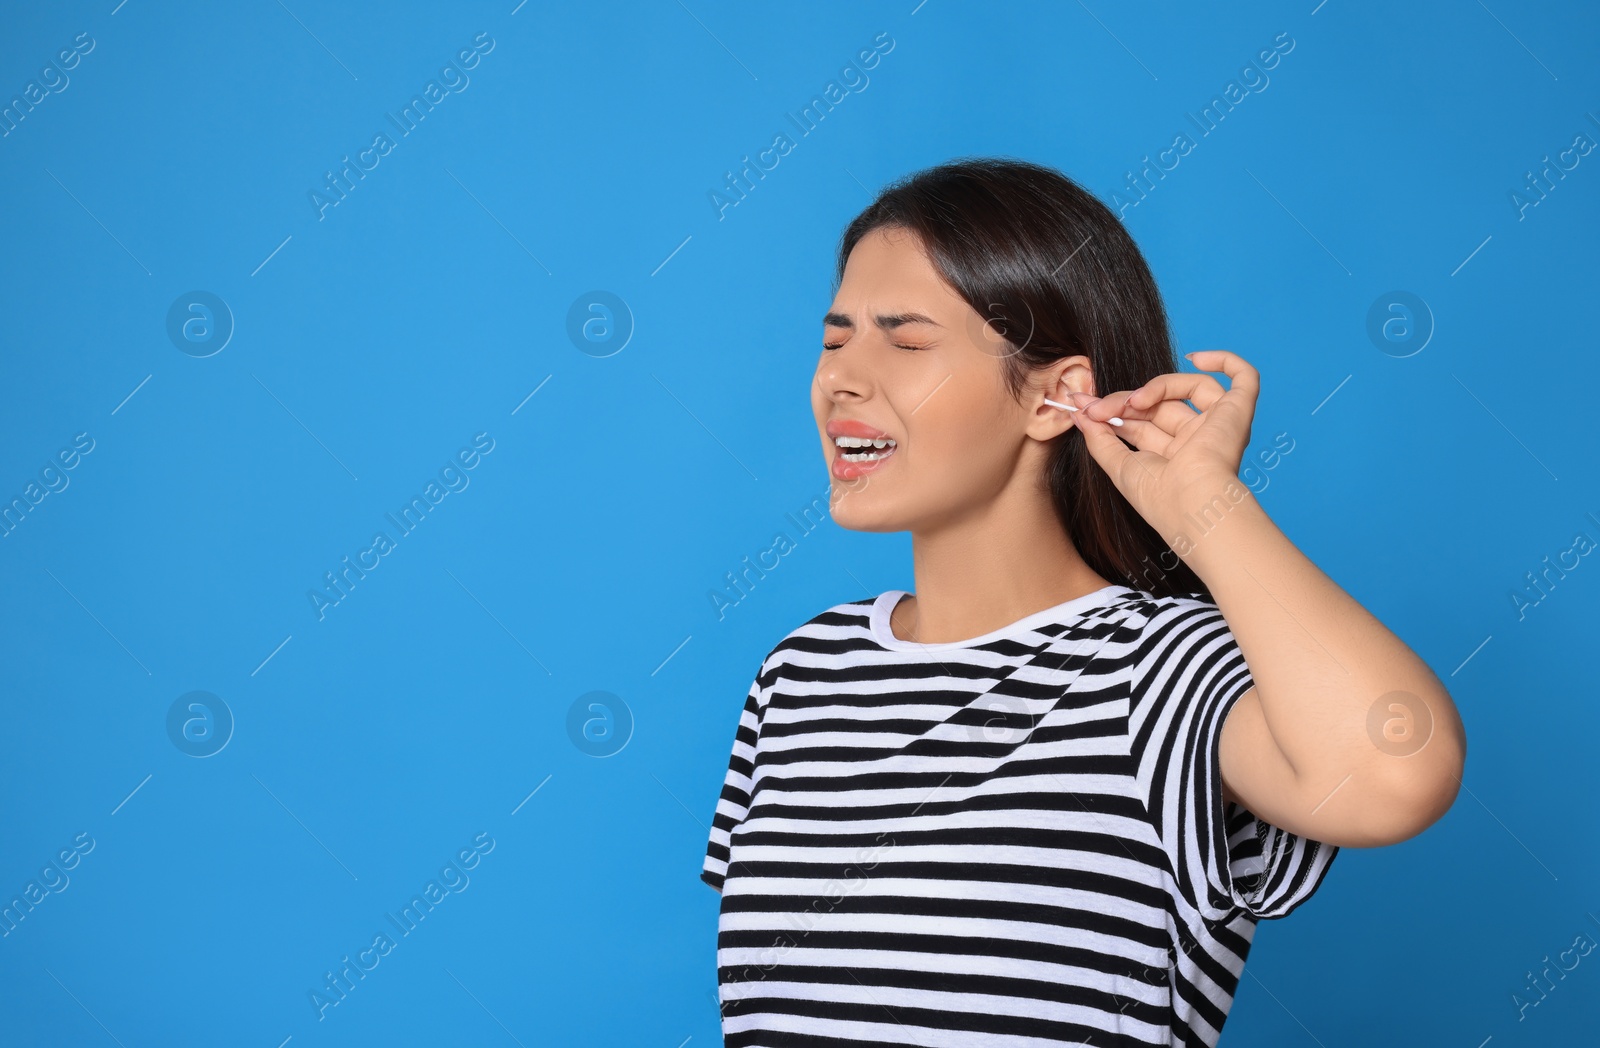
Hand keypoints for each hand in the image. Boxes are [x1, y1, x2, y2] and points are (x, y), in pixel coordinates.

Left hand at [1069, 349, 1257, 536]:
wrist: (1192, 503)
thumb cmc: (1159, 497)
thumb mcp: (1119, 466)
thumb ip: (1099, 438)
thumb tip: (1079, 413)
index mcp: (1174, 458)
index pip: (1141, 423)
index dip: (1113, 411)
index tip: (1082, 405)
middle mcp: (1198, 441)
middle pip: (1160, 404)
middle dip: (1124, 401)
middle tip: (1096, 406)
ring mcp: (1219, 425)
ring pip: (1188, 388)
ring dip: (1155, 387)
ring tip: (1133, 401)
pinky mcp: (1238, 412)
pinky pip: (1243, 377)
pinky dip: (1224, 360)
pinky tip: (1195, 358)